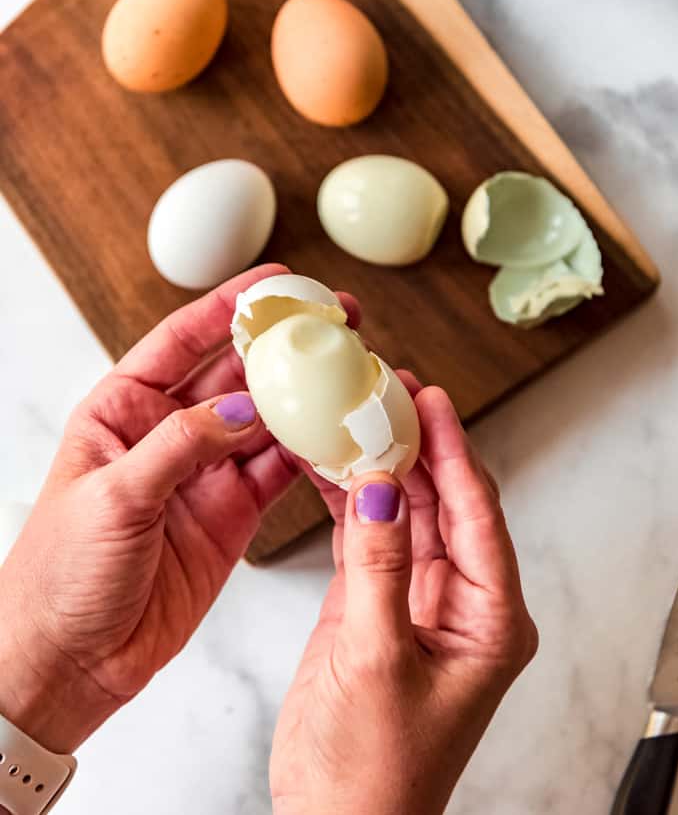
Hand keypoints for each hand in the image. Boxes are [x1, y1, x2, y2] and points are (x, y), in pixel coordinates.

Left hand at [0, 264, 357, 755]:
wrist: (68, 664)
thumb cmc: (57, 577)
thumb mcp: (112, 497)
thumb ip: (180, 446)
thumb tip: (242, 407)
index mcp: (122, 411)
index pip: (181, 340)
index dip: (229, 307)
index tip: (276, 282)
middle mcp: (167, 435)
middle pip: (235, 375)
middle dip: (283, 347)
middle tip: (334, 323)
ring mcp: (203, 476)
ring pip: (266, 422)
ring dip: (306, 398)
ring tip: (349, 373)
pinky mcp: (230, 517)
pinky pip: (279, 475)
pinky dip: (311, 456)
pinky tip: (337, 437)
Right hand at [271, 381, 537, 814]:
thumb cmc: (372, 775)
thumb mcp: (376, 661)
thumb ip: (379, 567)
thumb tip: (382, 487)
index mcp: (490, 619)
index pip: (478, 514)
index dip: (454, 450)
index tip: (432, 399)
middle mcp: (460, 603)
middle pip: (445, 503)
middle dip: (419, 445)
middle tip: (391, 390)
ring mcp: (415, 600)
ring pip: (405, 512)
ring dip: (383, 465)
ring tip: (361, 413)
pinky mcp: (373, 605)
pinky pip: (368, 536)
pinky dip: (349, 500)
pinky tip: (331, 466)